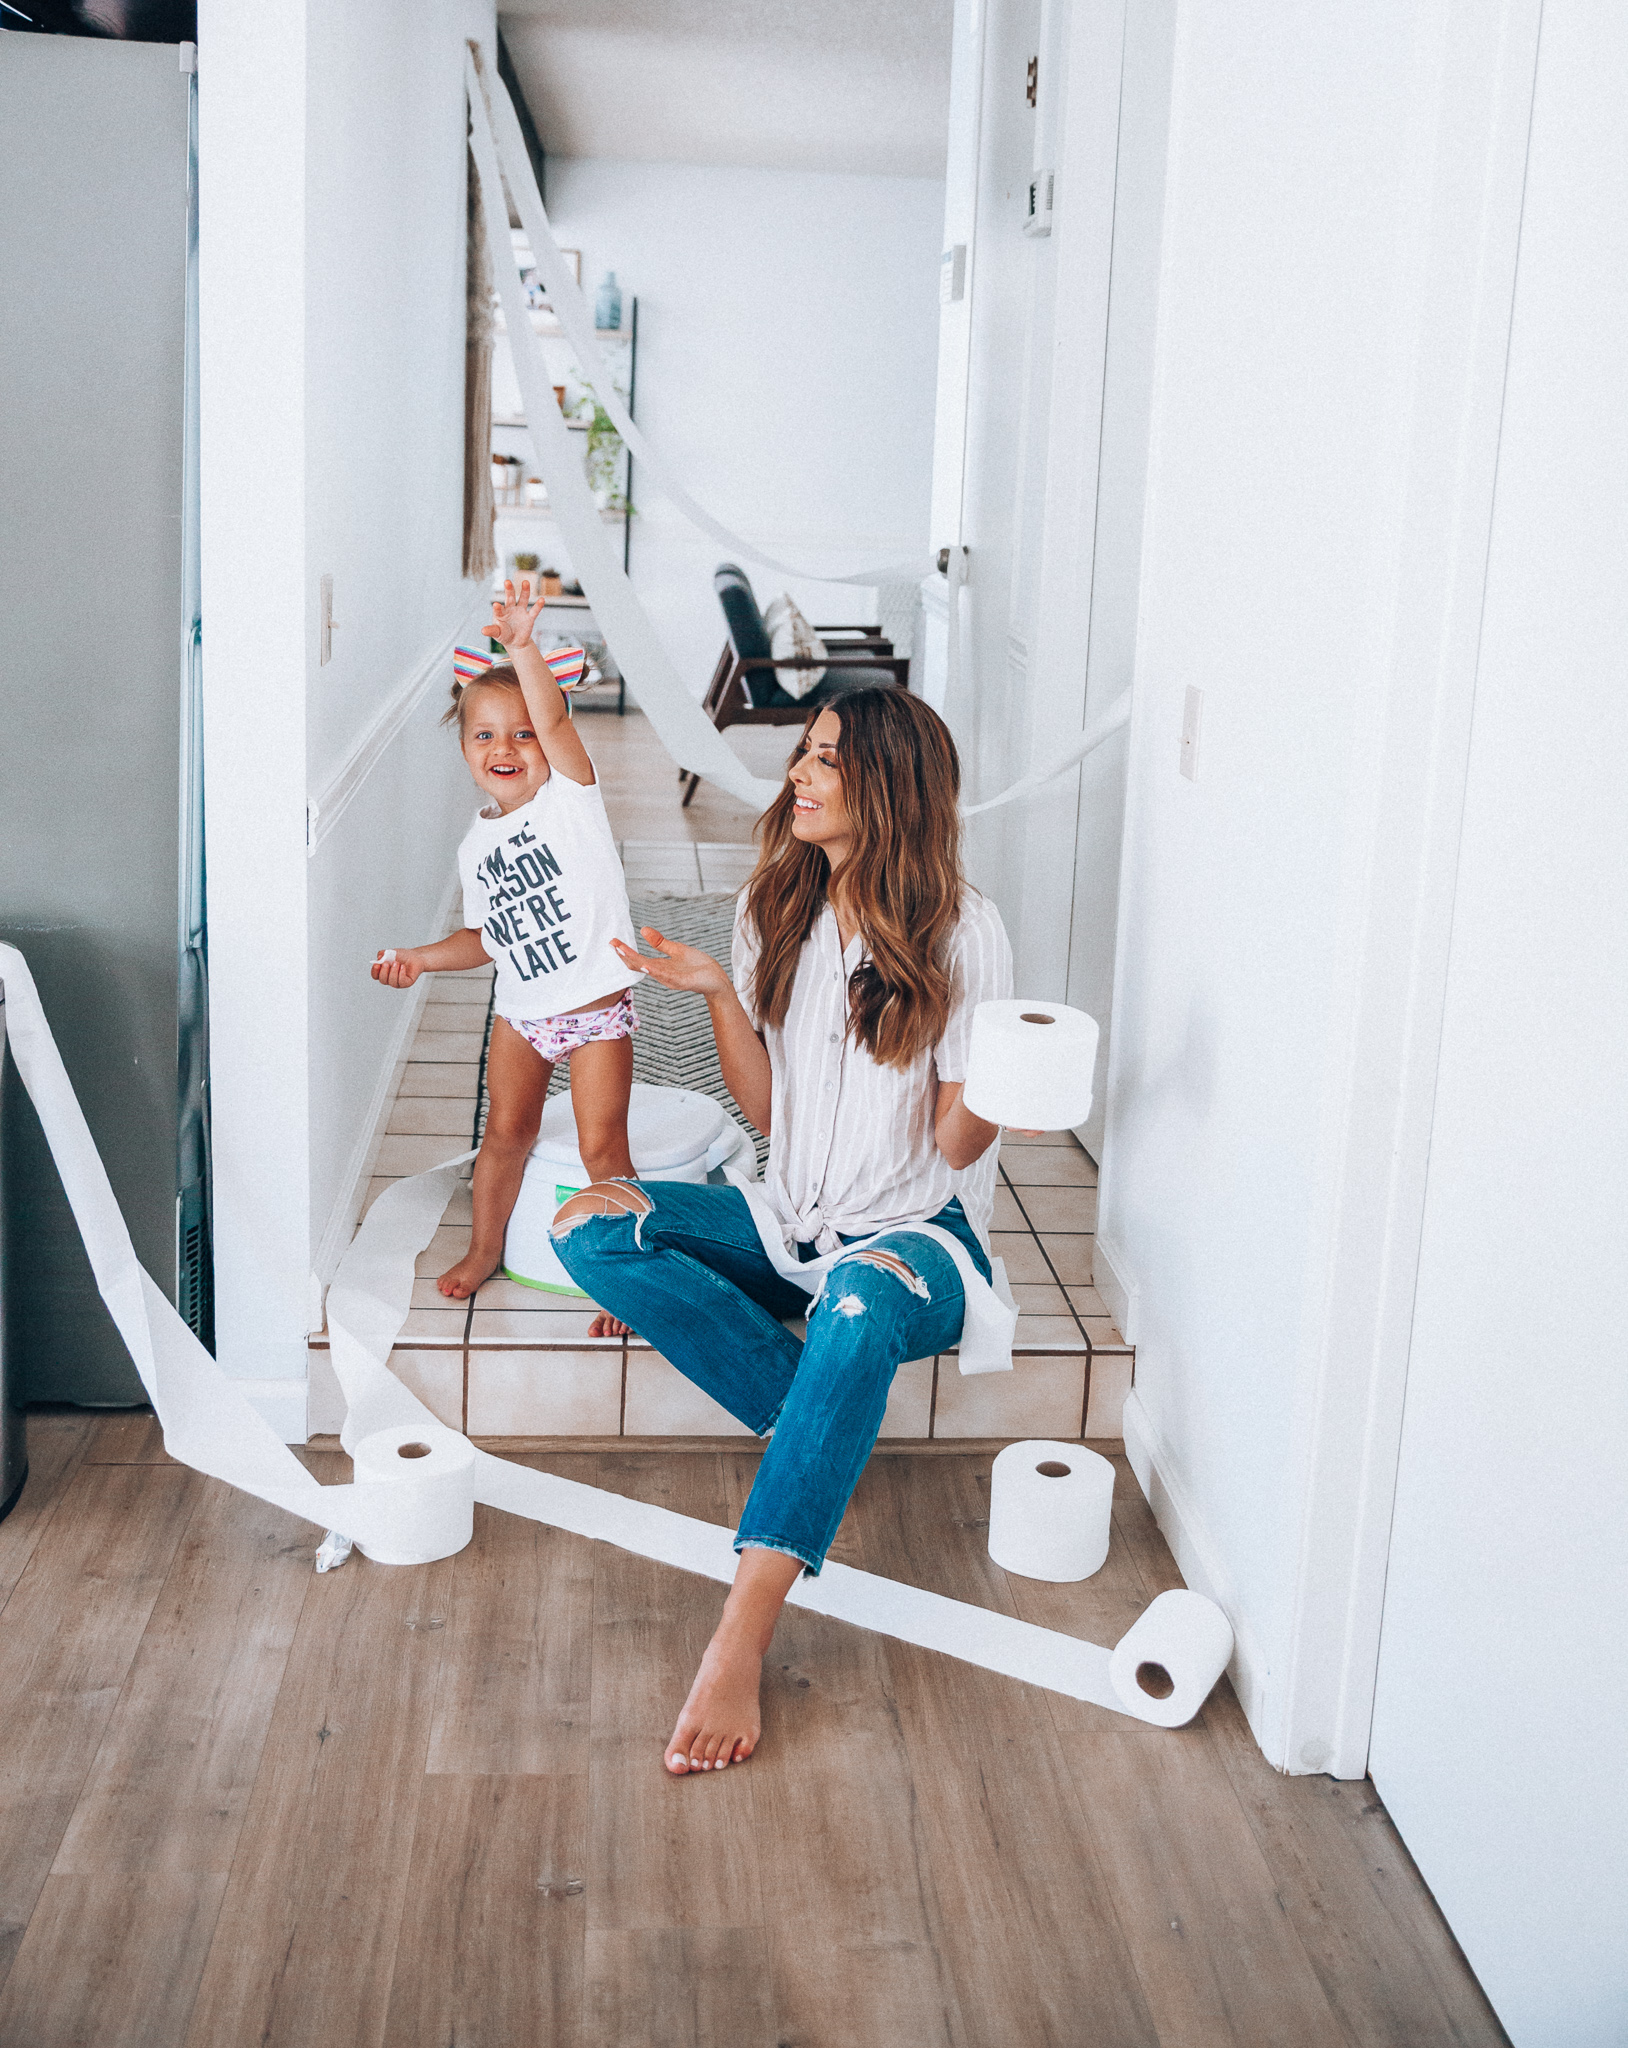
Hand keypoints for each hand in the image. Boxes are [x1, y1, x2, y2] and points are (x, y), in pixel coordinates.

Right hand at [371, 948, 422, 989]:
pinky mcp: (406, 983)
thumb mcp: (390, 952)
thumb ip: (383, 954)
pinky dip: (401, 973)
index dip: (374, 971)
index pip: (375, 976)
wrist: (415, 956)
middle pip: (382, 980)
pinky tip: (403, 967)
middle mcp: (390, 979)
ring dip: (393, 972)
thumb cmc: (403, 956)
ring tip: (397, 963)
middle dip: (384, 972)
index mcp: (384, 972)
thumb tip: (379, 957)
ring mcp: (398, 982)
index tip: (376, 964)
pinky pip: (401, 982)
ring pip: (392, 982)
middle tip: (387, 963)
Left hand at [488, 578, 546, 653]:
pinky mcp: (529, 617)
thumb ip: (491, 631)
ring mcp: (520, 611)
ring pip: (523, 599)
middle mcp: (510, 609)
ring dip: (524, 591)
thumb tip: (483, 631)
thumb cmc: (503, 635)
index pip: (498, 609)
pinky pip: (534, 611)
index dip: (497, 608)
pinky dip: (538, 605)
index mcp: (501, 612)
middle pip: (510, 597)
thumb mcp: (497, 634)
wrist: (515, 642)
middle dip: (509, 590)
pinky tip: (542, 599)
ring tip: (525, 582)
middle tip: (507, 581)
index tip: (496, 605)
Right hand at [611, 926, 729, 998]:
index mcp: (660, 966)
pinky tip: (648, 965)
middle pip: (639, 965)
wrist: (717, 980)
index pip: (637, 959)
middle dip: (625, 955)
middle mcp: (662, 974)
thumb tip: (643, 930)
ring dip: (637, 962)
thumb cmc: (697, 966)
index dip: (625, 951)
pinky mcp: (683, 982)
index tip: (613, 941)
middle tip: (613, 945)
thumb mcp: (676, 950)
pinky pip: (667, 976)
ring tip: (624, 953)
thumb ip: (660, 943)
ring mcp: (671, 979)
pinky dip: (656, 971)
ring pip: (651, 970)